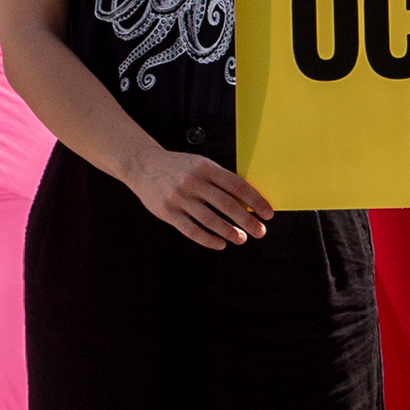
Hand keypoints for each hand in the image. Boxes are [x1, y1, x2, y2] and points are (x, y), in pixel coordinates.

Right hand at [134, 148, 274, 248]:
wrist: (142, 165)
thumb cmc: (179, 167)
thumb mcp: (200, 165)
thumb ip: (220, 181)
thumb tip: (247, 203)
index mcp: (205, 167)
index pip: (237, 186)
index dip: (255, 201)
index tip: (267, 214)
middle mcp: (192, 181)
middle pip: (226, 205)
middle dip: (247, 221)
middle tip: (260, 232)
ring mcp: (179, 198)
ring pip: (210, 220)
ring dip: (229, 232)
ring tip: (242, 239)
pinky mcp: (167, 212)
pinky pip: (192, 230)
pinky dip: (208, 239)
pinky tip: (220, 243)